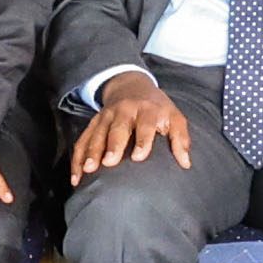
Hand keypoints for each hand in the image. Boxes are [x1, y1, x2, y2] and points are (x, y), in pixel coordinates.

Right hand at [70, 80, 194, 178]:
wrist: (131, 86)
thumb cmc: (157, 108)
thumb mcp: (174, 116)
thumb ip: (180, 139)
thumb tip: (186, 163)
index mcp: (147, 110)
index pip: (145, 125)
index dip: (142, 140)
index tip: (138, 158)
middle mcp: (124, 111)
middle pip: (117, 129)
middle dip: (112, 145)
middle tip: (108, 162)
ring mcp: (106, 116)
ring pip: (96, 134)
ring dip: (90, 152)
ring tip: (88, 170)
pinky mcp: (93, 123)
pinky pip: (82, 140)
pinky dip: (77, 158)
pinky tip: (76, 177)